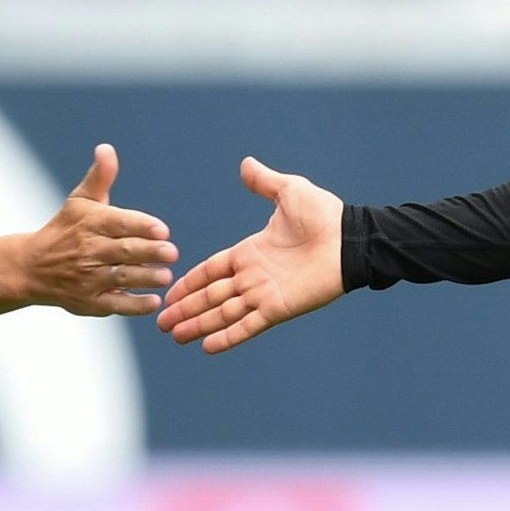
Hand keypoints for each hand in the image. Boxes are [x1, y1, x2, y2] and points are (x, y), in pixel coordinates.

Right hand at [26, 144, 176, 316]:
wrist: (31, 267)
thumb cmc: (64, 230)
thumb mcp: (80, 201)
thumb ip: (100, 176)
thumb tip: (107, 149)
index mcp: (90, 223)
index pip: (118, 223)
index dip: (141, 226)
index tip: (163, 230)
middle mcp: (88, 251)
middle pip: (123, 251)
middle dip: (149, 252)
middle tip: (172, 253)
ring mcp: (88, 279)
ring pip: (121, 278)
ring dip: (145, 278)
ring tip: (166, 276)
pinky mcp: (89, 303)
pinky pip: (115, 305)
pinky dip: (134, 306)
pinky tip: (154, 302)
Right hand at [158, 156, 343, 353]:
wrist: (349, 239)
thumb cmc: (324, 216)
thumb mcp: (289, 192)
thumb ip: (264, 183)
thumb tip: (246, 163)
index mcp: (250, 252)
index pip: (210, 270)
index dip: (189, 282)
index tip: (170, 294)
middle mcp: (252, 277)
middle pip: (210, 296)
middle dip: (185, 309)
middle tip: (160, 323)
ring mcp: (263, 294)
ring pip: (222, 313)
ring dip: (198, 325)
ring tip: (175, 336)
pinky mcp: (278, 308)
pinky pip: (247, 325)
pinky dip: (228, 336)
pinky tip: (207, 347)